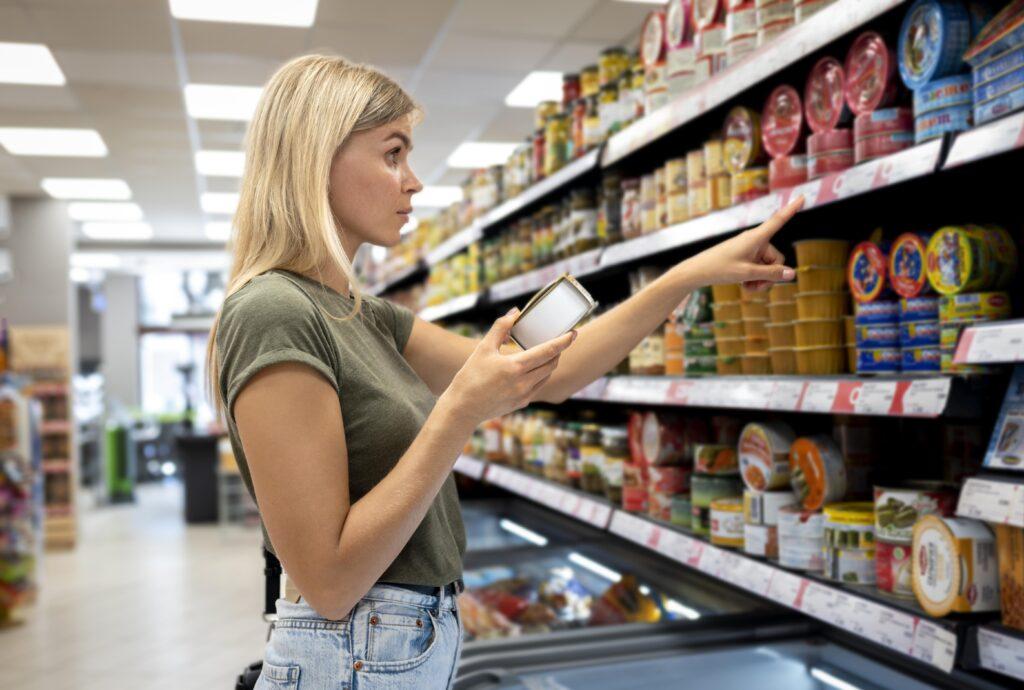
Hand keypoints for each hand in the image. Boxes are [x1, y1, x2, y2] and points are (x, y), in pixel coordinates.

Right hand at [441, 308, 576, 425]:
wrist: (463, 408)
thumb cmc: (470, 376)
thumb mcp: (483, 348)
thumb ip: (500, 328)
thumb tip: (515, 312)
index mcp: (515, 367)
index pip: (548, 351)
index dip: (563, 341)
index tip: (573, 333)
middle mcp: (524, 383)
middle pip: (552, 364)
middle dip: (558, 351)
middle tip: (559, 340)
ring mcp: (524, 395)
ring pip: (547, 376)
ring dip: (550, 363)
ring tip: (547, 352)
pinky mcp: (521, 403)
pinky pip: (538, 386)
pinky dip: (540, 375)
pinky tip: (533, 369)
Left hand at [682, 195, 803, 291]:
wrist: (697, 271)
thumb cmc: (719, 269)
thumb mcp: (747, 274)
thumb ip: (770, 274)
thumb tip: (792, 274)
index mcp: (756, 237)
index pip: (778, 220)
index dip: (792, 209)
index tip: (803, 196)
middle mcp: (755, 240)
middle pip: (776, 259)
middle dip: (770, 275)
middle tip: (756, 287)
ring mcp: (750, 248)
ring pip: (768, 267)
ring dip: (761, 279)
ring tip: (747, 287)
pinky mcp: (745, 256)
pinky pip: (758, 268)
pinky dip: (754, 278)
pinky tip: (744, 285)